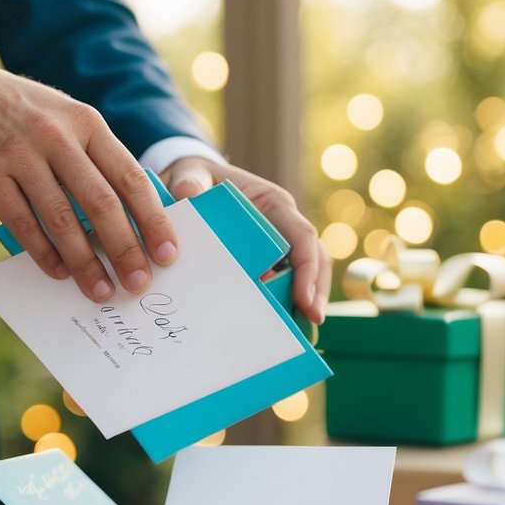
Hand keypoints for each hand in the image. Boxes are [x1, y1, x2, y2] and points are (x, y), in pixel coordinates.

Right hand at [0, 60, 177, 300]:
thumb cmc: (19, 114)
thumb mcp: (64, 119)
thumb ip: (94, 159)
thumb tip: (129, 218)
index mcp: (87, 123)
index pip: (131, 178)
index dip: (153, 221)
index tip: (167, 255)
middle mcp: (57, 136)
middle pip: (102, 203)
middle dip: (125, 250)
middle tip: (139, 283)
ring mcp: (21, 155)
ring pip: (63, 219)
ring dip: (85, 262)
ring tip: (100, 290)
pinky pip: (23, 223)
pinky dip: (43, 253)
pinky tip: (57, 273)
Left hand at [162, 157, 330, 322]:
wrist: (189, 185)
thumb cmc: (196, 178)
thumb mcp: (190, 174)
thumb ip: (189, 182)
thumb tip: (189, 195)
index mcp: (272, 203)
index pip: (301, 235)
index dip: (307, 267)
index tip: (304, 297)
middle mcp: (282, 225)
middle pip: (313, 259)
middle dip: (316, 290)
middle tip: (312, 319)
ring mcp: (276, 245)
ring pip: (302, 274)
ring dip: (302, 301)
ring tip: (296, 331)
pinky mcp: (264, 261)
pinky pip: (279, 283)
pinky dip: (281, 303)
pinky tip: (273, 326)